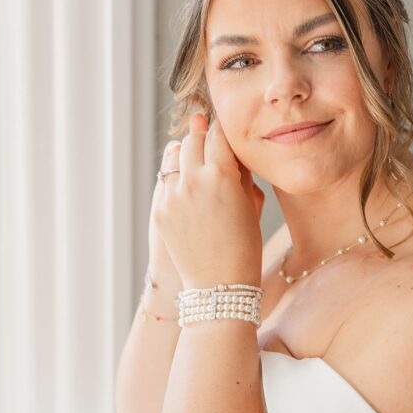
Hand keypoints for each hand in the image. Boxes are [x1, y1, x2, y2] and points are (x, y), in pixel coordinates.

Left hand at [152, 112, 264, 289]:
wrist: (219, 285)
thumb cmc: (244, 246)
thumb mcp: (252, 204)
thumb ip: (241, 172)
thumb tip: (230, 151)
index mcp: (222, 175)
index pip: (218, 134)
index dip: (222, 129)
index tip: (224, 127)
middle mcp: (194, 180)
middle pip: (193, 139)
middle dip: (202, 136)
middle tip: (206, 132)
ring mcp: (172, 195)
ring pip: (173, 156)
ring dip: (184, 153)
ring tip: (193, 157)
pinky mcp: (159, 210)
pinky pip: (165, 182)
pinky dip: (175, 179)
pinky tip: (186, 186)